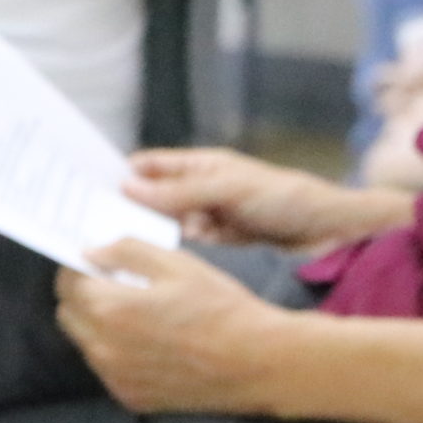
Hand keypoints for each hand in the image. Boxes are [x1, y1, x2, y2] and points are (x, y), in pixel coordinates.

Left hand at [54, 239, 293, 414]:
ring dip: (97, 324)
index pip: (68, 282)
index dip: (79, 266)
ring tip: (135, 314)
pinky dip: (116, 352)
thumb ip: (126, 251)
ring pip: (86, 343)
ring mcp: (116, 378)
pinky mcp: (131, 398)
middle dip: (82, 295)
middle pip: (68, 314)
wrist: (257, 362)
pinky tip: (149, 342)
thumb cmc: (221, 307)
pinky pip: (108, 369)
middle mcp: (104, 348)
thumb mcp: (177, 263)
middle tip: (112, 284)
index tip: (98, 261)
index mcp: (110, 309)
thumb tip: (92, 253)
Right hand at [125, 149, 412, 251]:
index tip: (90, 194)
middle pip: (156, 197)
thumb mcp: (228, 191)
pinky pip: (195, 243)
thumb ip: (180, 192)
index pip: (150, 166)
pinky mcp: (227, 238)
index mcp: (202, 165)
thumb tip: (129, 189)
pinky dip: (186, 248)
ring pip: (173, 223)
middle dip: (136, 209)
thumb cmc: (285, 197)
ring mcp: (214, 213)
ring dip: (162, 232)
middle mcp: (204, 187)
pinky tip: (179, 256)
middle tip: (104, 229)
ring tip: (141, 245)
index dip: (122, 176)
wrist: (331, 228)